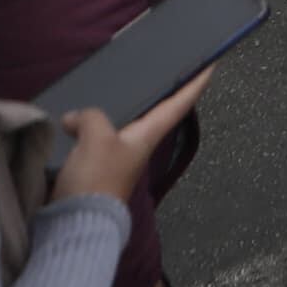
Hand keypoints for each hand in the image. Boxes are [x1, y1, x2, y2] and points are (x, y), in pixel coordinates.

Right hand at [56, 67, 210, 204]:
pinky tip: (77, 118)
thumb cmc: (97, 179)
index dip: (195, 83)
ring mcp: (117, 157)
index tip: (211, 64)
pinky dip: (91, 124)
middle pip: (153, 111)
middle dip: (158, 90)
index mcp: (148, 135)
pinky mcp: (96, 167)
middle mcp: (138, 144)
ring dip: (119, 106)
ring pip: (123, 123)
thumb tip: (74, 119)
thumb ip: (91, 117)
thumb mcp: (97, 138)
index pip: (179, 104)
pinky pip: (97, 136)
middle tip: (162, 66)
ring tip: (113, 86)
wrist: (77, 222)